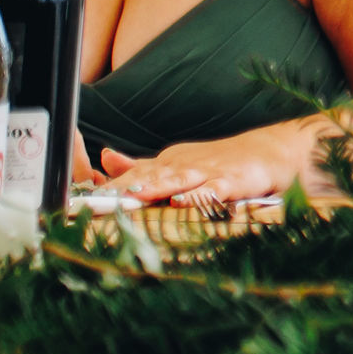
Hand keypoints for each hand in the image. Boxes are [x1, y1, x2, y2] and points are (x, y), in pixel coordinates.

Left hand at [94, 128, 297, 207]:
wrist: (274, 151)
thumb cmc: (222, 161)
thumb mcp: (178, 161)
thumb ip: (142, 165)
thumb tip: (105, 157)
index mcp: (168, 163)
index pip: (132, 176)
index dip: (106, 189)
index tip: (79, 202)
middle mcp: (184, 166)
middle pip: (149, 177)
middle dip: (123, 190)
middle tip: (96, 202)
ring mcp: (209, 172)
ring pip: (177, 180)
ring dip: (154, 188)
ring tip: (133, 197)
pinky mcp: (234, 182)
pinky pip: (215, 190)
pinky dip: (200, 196)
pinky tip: (186, 201)